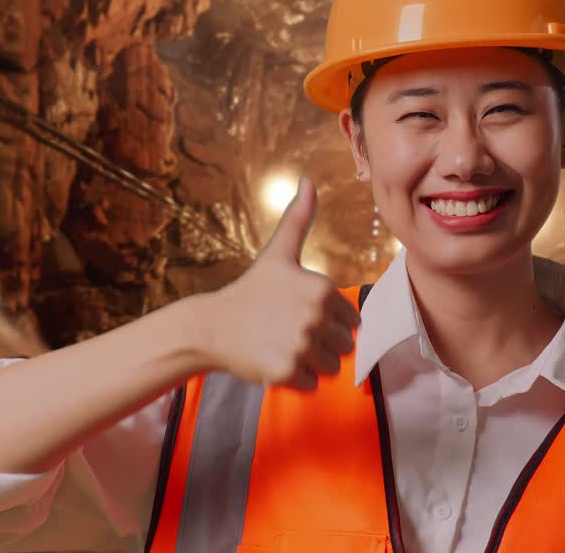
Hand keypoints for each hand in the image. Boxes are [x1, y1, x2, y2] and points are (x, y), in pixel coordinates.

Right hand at [198, 176, 360, 389]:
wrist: (211, 326)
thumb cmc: (251, 291)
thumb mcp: (279, 253)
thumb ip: (299, 218)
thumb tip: (309, 180)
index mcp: (323, 289)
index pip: (352, 322)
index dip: (329, 322)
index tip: (300, 315)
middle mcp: (316, 316)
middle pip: (344, 346)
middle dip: (321, 345)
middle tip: (289, 332)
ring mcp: (301, 344)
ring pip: (330, 367)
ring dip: (310, 363)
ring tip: (281, 346)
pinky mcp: (287, 371)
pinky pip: (312, 384)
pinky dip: (296, 380)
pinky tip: (273, 360)